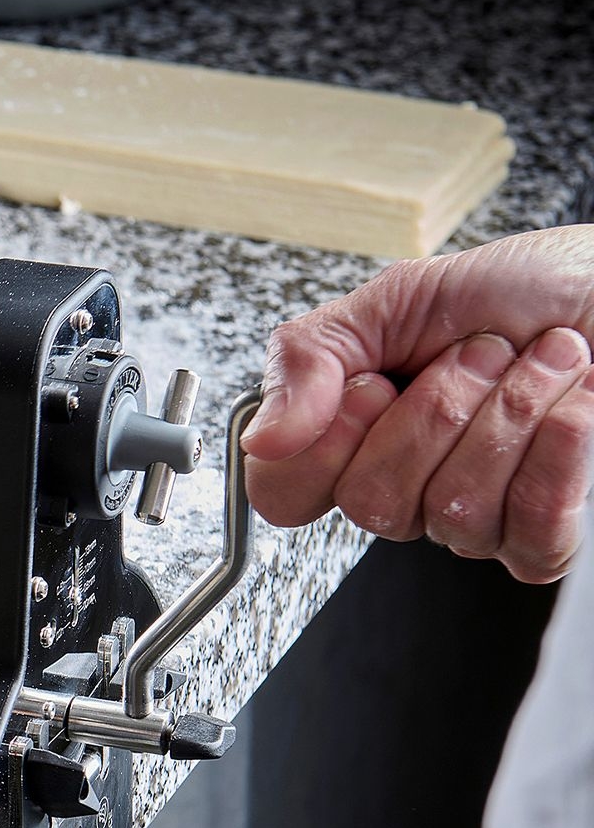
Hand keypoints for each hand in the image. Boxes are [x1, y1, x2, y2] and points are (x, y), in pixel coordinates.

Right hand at [243, 228, 593, 581]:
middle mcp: (402, 486)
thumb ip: (310, 356)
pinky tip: (570, 411)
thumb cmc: (525, 291)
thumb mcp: (400, 297)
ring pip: (454, 513)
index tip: (375, 382)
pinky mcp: (539, 536)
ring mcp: (468, 519)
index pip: (283, 494)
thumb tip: (264, 437)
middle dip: (440, 409)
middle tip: (478, 355)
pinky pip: (529, 535)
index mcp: (349, 436)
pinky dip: (556, 457)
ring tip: (538, 363)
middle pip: (373, 503)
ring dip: (509, 414)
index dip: (330, 442)